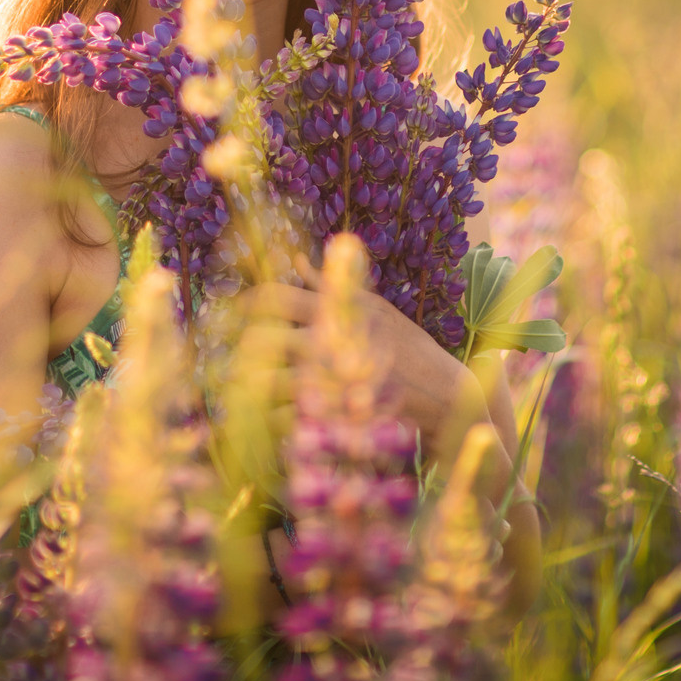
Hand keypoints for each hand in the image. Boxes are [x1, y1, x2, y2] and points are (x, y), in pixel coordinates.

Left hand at [241, 265, 483, 454]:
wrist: (446, 394)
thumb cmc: (405, 347)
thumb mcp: (373, 310)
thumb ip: (330, 287)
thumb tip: (294, 261)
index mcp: (342, 312)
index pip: (283, 298)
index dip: (253, 303)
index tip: (236, 310)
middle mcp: (337, 342)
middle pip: (272, 339)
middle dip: (246, 349)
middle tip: (234, 359)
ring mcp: (339, 380)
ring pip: (278, 382)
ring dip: (256, 387)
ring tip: (244, 390)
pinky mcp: (343, 414)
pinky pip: (297, 418)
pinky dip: (280, 419)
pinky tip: (272, 419)